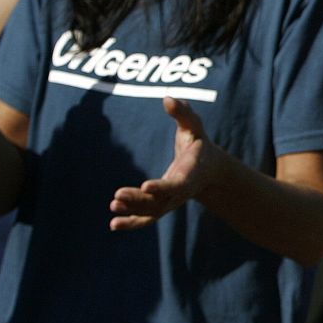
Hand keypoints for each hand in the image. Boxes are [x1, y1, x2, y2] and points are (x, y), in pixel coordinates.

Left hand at [109, 97, 218, 229]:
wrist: (209, 170)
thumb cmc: (199, 144)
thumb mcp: (194, 126)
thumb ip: (184, 114)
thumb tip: (168, 98)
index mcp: (190, 174)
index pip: (176, 184)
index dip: (162, 187)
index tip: (145, 186)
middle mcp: (180, 193)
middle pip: (160, 201)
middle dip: (139, 201)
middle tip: (117, 196)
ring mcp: (170, 202)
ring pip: (151, 211)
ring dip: (132, 211)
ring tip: (113, 205)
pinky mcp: (161, 206)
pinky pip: (147, 219)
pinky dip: (132, 223)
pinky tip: (114, 224)